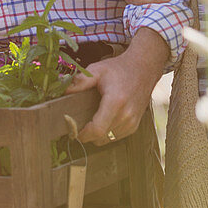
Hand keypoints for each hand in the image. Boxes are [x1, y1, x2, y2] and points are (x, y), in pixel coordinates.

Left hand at [66, 28, 167, 144]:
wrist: (144, 68)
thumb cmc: (119, 68)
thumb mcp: (98, 70)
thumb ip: (80, 81)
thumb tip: (63, 92)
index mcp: (115, 102)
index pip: (97, 130)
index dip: (83, 134)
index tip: (74, 130)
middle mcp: (126, 115)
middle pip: (100, 138)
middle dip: (88, 134)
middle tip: (80, 123)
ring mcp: (132, 121)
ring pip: (108, 139)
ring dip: (98, 134)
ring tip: (93, 119)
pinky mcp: (135, 125)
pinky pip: (116, 137)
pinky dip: (108, 132)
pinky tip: (105, 119)